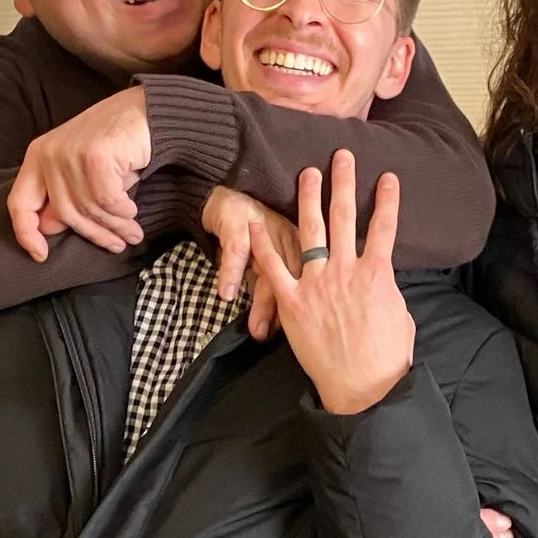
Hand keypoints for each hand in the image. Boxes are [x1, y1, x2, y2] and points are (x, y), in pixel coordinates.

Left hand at [8, 89, 152, 259]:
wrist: (146, 111)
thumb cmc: (115, 143)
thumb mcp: (80, 170)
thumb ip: (63, 194)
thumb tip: (50, 228)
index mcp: (38, 156)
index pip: (19, 203)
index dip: (26, 233)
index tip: (41, 255)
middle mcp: (48, 154)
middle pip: (63, 213)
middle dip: (94, 235)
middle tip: (116, 245)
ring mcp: (69, 154)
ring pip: (89, 209)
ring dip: (115, 226)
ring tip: (132, 233)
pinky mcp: (94, 156)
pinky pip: (107, 201)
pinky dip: (122, 211)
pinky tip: (132, 211)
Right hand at [204, 185, 298, 338]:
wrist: (230, 193)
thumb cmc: (256, 230)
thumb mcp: (273, 255)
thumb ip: (281, 285)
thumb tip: (290, 323)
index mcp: (302, 249)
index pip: (310, 284)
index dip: (309, 312)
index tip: (308, 339)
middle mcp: (288, 240)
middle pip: (293, 281)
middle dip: (288, 314)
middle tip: (284, 343)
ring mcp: (265, 232)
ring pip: (267, 270)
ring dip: (261, 302)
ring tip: (256, 330)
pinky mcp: (240, 225)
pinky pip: (237, 252)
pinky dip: (231, 274)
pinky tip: (226, 294)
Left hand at [253, 151, 413, 415]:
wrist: (363, 386)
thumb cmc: (386, 356)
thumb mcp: (399, 314)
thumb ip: (386, 288)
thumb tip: (381, 276)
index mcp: (377, 274)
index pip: (384, 227)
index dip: (388, 199)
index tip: (388, 176)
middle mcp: (346, 271)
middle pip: (344, 217)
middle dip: (344, 183)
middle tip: (341, 156)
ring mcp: (317, 284)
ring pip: (311, 231)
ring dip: (309, 198)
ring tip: (308, 172)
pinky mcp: (293, 302)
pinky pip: (274, 268)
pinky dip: (263, 245)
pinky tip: (256, 223)